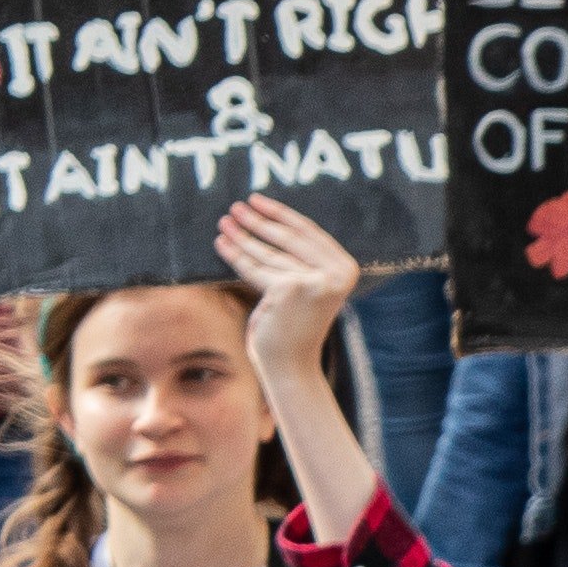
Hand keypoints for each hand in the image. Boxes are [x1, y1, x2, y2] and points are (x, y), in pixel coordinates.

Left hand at [212, 195, 358, 379]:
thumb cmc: (294, 327)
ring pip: (269, 253)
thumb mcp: (306, 286)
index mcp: (346, 268)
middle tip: (236, 207)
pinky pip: (256, 268)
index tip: (257, 200)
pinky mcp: (290, 288)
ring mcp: (314, 280)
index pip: (308, 232)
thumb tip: (270, 220)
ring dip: (243, 235)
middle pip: (288, 238)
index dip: (281, 214)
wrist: (291, 366)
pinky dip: (236, 255)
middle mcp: (336, 273)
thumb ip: (300, 258)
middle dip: (258, 221)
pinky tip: (221, 243)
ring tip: (224, 222)